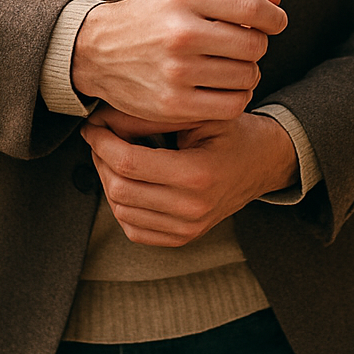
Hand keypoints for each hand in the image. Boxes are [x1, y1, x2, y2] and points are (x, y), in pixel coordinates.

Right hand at [71, 0, 285, 126]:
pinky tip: (223, 88)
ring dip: (247, 73)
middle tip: (241, 46)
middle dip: (256, 45)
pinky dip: (236, 98)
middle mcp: (182, 32)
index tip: (274, 22)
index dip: (274, 18)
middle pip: (254, 45)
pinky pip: (230, 106)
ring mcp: (177, 71)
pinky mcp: (173, 104)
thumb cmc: (149, 20)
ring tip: (230, 66)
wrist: (96, 50)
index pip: (253, 8)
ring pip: (247, 77)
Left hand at [81, 106, 298, 246]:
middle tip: (100, 136)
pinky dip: (121, 204)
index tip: (93, 125)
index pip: (128, 163)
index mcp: (198, 174)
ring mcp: (188, 229)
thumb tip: (103, 119)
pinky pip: (133, 229)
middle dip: (100, 158)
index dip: (102, 141)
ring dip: (107, 180)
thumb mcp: (196, 114)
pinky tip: (127, 180)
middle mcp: (192, 209)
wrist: (261, 162)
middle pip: (120, 188)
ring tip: (112, 154)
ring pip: (121, 210)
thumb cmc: (230, 131)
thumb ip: (151, 116)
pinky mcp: (182, 239)